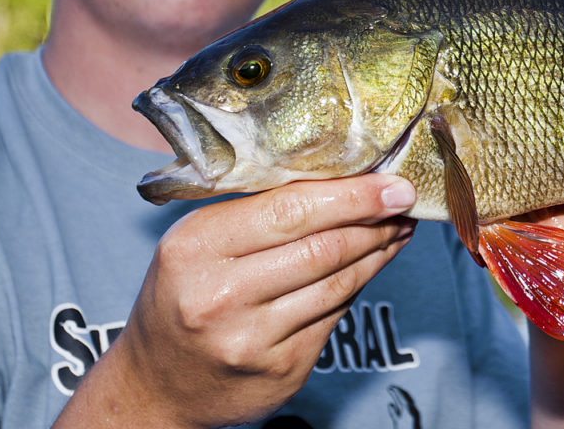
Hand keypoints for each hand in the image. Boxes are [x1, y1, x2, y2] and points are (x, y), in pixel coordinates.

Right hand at [67, 174, 416, 427]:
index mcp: (196, 248)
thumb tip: (340, 178)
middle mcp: (221, 297)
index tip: (391, 182)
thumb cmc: (182, 295)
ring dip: (377, 251)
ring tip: (397, 227)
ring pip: (338, 283)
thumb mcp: (196, 242)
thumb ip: (255, 211)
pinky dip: (361, 284)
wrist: (157, 385)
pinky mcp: (281, 371)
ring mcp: (252, 340)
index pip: (289, 211)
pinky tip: (375, 262)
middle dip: (374, 219)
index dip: (351, 195)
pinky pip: (335, 315)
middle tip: (406, 199)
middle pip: (321, 248)